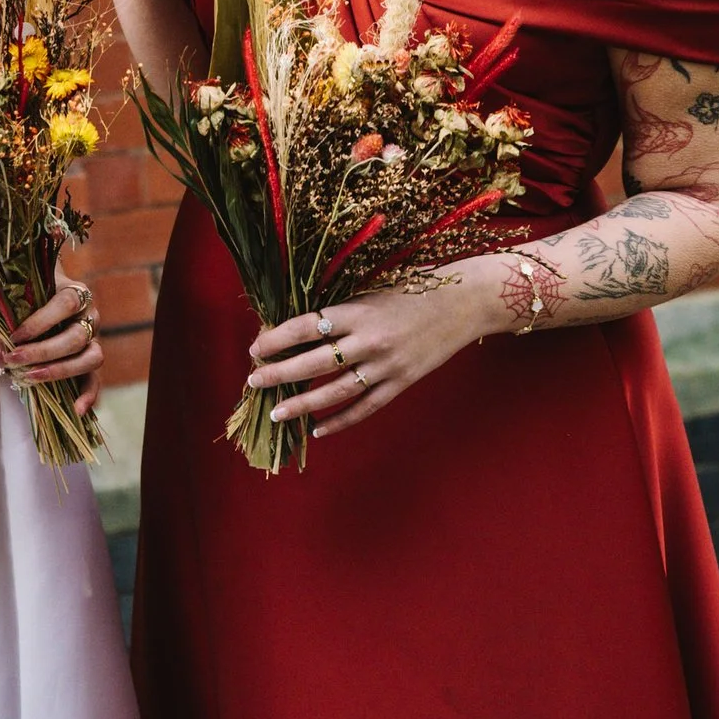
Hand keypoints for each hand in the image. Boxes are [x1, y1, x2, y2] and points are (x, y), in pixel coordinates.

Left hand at [0, 265, 105, 415]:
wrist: (39, 298)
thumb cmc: (24, 300)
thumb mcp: (11, 306)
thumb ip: (3, 325)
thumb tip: (0, 351)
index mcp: (74, 293)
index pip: (66, 304)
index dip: (41, 322)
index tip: (15, 336)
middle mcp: (90, 315)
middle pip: (76, 336)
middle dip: (43, 351)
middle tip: (15, 359)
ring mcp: (94, 339)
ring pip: (91, 358)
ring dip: (61, 371)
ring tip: (32, 377)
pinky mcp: (90, 360)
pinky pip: (96, 380)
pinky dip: (88, 395)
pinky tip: (76, 410)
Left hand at [244, 262, 504, 436]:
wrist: (464, 302)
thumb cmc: (413, 289)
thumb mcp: (372, 289)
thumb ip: (340, 310)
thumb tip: (297, 329)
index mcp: (357, 311)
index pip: (306, 328)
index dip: (276, 340)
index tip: (255, 349)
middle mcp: (370, 340)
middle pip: (314, 363)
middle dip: (279, 373)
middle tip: (253, 381)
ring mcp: (387, 366)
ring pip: (336, 392)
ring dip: (303, 405)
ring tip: (277, 413)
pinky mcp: (402, 383)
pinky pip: (365, 407)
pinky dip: (340, 421)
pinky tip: (318, 430)